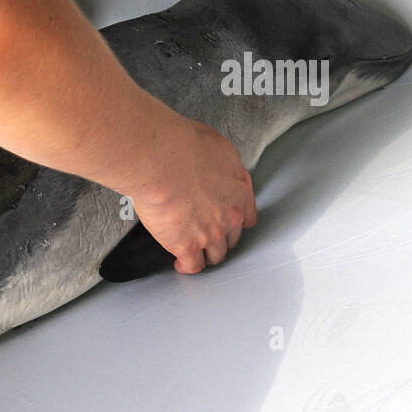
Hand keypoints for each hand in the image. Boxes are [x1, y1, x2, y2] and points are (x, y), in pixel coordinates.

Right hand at [131, 119, 257, 273]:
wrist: (164, 162)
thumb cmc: (182, 146)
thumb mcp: (213, 144)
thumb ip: (219, 161)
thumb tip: (212, 160)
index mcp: (239, 189)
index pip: (247, 216)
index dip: (236, 221)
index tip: (228, 222)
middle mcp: (230, 215)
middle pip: (232, 238)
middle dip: (221, 239)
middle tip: (208, 237)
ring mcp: (210, 233)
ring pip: (215, 255)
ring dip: (206, 255)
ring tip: (195, 254)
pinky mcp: (186, 246)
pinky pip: (192, 265)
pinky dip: (187, 267)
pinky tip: (180, 265)